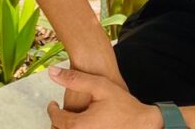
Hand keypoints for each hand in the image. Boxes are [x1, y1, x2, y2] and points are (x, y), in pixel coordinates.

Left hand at [47, 66, 161, 128]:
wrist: (143, 123)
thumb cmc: (123, 104)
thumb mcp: (99, 85)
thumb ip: (74, 78)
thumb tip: (52, 71)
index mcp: (80, 124)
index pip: (56, 119)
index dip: (52, 110)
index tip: (53, 104)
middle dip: (58, 122)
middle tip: (59, 112)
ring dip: (66, 127)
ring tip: (69, 118)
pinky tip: (83, 124)